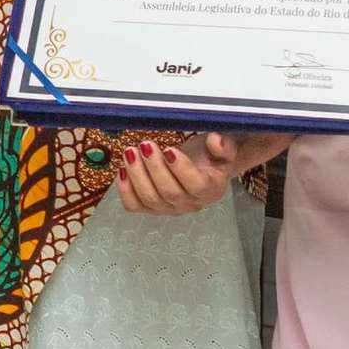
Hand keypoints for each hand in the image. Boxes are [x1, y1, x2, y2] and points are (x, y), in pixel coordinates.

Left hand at [110, 131, 284, 215]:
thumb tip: (216, 140)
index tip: (170, 150)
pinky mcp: (151, 207)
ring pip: (149, 199)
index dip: (181, 169)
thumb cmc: (211, 155)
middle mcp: (191, 204)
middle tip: (145, 145)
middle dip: (154, 168)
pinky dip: (125, 189)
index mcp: (211, 189)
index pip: (197, 186)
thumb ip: (224, 145)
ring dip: (137, 175)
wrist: (202, 165)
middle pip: (169, 193)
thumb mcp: (225, 146)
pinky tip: (122, 169)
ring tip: (131, 152)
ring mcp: (169, 208)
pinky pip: (134, 206)